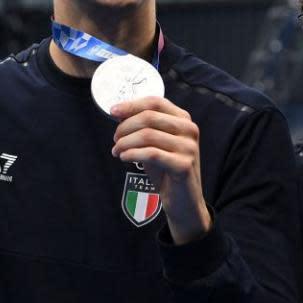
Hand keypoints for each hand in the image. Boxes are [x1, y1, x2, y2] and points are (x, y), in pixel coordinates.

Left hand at [109, 95, 211, 243]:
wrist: (183, 200)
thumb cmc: (166, 170)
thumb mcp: (153, 144)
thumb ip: (141, 127)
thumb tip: (119, 113)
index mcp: (183, 119)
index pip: (155, 102)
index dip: (131, 105)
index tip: (113, 111)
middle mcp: (189, 129)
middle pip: (149, 117)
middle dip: (125, 127)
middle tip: (115, 139)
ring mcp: (189, 147)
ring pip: (147, 135)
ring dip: (126, 142)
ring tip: (117, 151)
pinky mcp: (184, 165)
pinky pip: (151, 154)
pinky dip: (132, 154)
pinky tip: (124, 157)